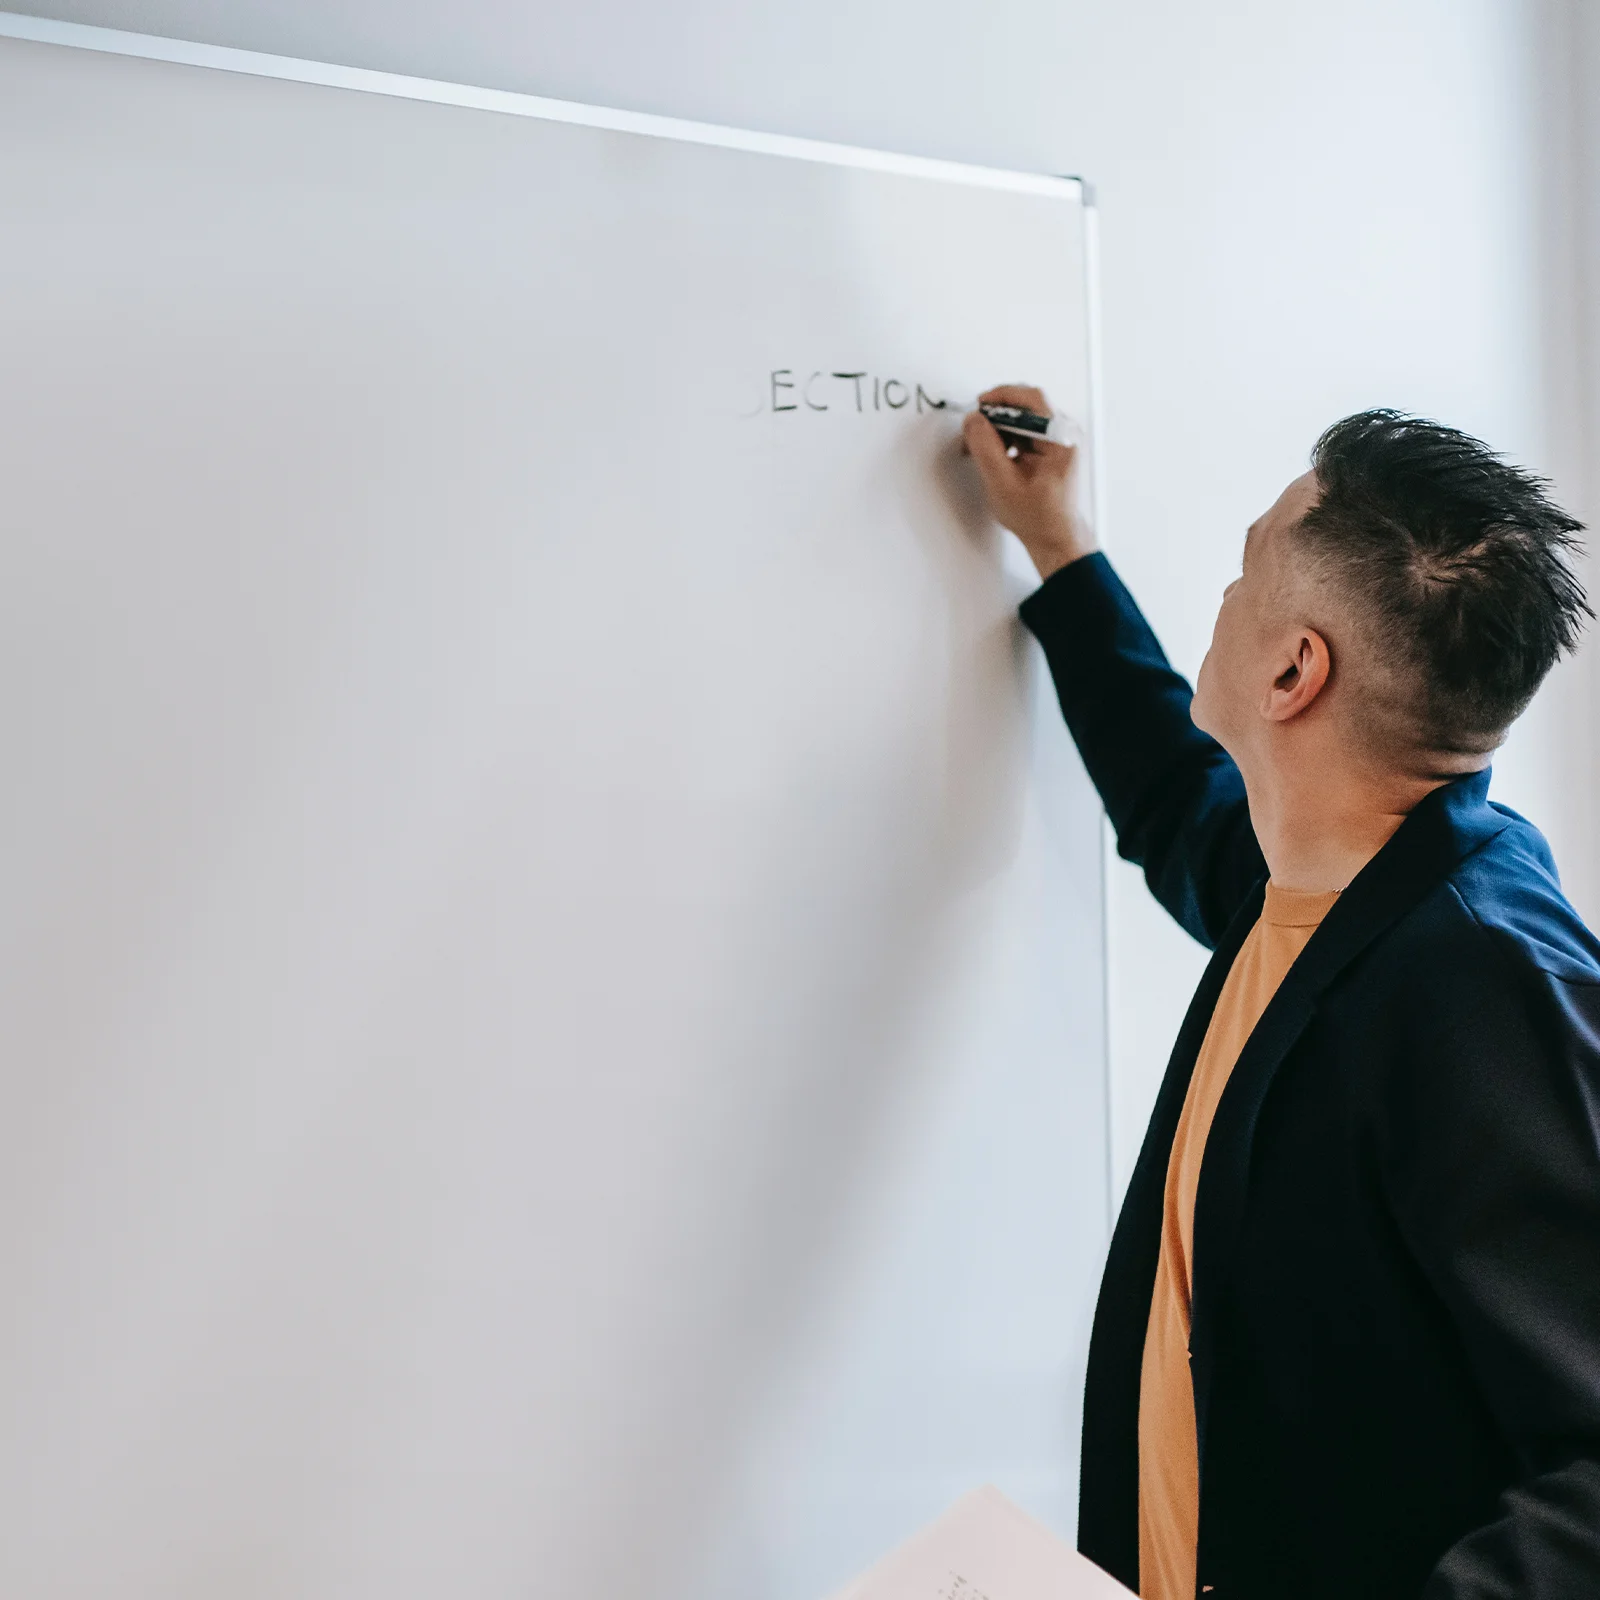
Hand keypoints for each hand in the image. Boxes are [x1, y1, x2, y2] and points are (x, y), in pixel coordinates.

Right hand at [961, 384, 1095, 579]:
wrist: (1054, 537)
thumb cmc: (1038, 517)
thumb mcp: (1003, 484)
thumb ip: (986, 449)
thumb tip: (973, 420)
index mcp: (1061, 440)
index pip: (1032, 400)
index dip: (1002, 397)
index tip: (980, 405)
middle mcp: (1064, 435)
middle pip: (1026, 407)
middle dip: (996, 415)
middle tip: (974, 428)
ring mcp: (1058, 441)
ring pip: (1023, 419)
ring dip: (998, 427)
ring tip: (979, 446)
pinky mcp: (1049, 449)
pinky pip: (1024, 431)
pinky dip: (1005, 437)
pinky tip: (992, 454)